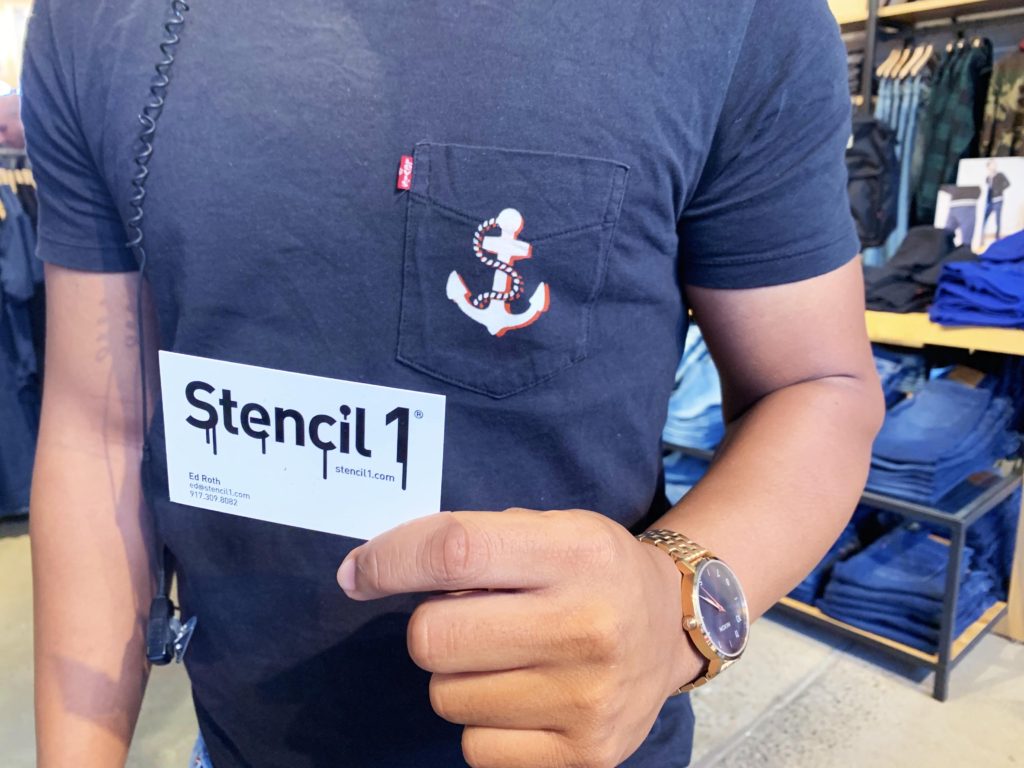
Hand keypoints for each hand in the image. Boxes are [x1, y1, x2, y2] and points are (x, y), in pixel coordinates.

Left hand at [337, 509, 703, 767]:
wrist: (672, 628)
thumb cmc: (593, 570)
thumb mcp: (551, 527)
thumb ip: (471, 539)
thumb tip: (363, 573)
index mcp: (577, 553)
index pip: (455, 552)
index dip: (390, 561)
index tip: (359, 573)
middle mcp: (587, 626)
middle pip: (432, 637)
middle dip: (433, 625)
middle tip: (470, 618)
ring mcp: (588, 699)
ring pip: (445, 697)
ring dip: (459, 676)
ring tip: (509, 656)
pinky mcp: (584, 755)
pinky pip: (473, 749)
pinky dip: (482, 725)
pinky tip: (524, 697)